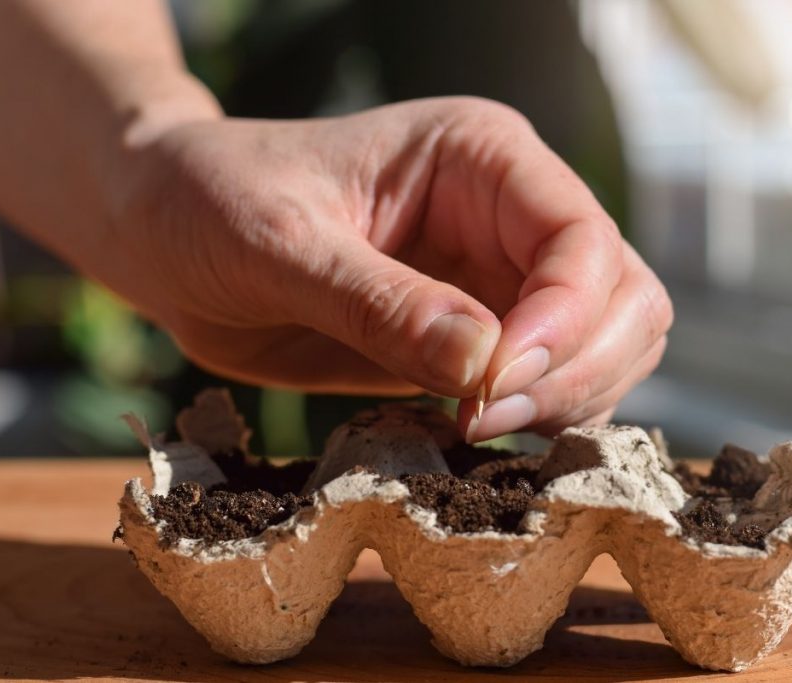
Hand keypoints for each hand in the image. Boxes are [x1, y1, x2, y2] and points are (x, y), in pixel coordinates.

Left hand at [109, 97, 671, 439]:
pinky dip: (539, 420)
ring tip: (476, 427)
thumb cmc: (212, 201)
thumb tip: (484, 365)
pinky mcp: (479, 339)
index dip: (564, 317)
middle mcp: (509, 214)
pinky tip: (470, 433)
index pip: (579, 236)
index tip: (495, 379)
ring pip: (608, 345)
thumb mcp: (278, 242)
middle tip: (487, 416)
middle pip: (622, 295)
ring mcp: (501, 279)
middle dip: (578, 366)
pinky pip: (552, 386)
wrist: (169, 233)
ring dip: (568, 400)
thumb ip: (377, 301)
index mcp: (479, 157)